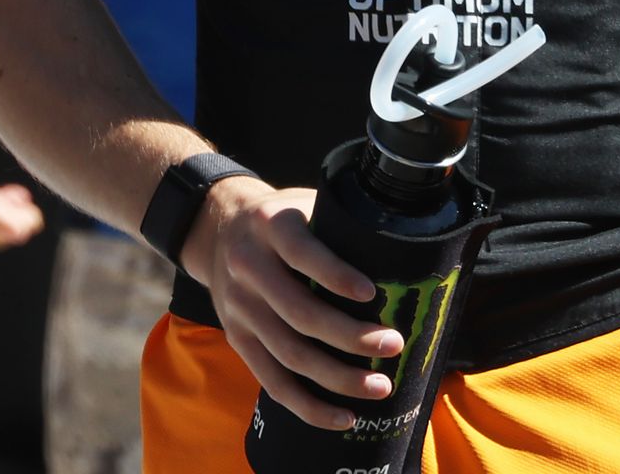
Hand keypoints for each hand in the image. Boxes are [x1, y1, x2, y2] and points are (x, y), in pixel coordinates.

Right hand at [182, 175, 404, 430]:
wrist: (218, 228)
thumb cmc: (281, 217)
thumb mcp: (303, 203)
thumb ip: (337, 224)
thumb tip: (401, 251)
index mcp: (270, 225)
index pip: (302, 252)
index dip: (335, 275)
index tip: (371, 294)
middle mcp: (249, 267)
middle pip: (299, 313)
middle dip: (350, 336)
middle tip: (392, 344)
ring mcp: (240, 308)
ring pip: (290, 354)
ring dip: (338, 377)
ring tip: (380, 386)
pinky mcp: (238, 340)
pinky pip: (273, 382)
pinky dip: (308, 405)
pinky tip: (343, 416)